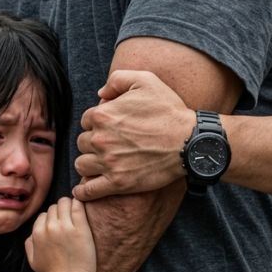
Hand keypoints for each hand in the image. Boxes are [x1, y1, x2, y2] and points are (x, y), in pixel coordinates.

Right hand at [25, 198, 95, 271]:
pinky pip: (78, 206)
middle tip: (69, 219)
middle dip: (61, 210)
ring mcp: (65, 227)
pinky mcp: (80, 229)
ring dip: (70, 205)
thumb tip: (33, 233)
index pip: (44, 214)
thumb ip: (29, 243)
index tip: (60, 224)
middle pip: (55, 206)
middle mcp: (50, 227)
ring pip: (65, 202)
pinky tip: (82, 207)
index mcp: (37, 233)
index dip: (53, 218)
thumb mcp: (32, 260)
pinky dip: (79, 203)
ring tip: (76, 214)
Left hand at [73, 70, 193, 200]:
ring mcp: (109, 163)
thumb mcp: (145, 81)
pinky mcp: (118, 183)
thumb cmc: (169, 110)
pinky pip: (89, 190)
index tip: (111, 127)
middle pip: (82, 142)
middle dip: (93, 142)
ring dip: (89, 163)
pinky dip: (84, 192)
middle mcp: (101, 139)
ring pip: (82, 164)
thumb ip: (117, 80)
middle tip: (110, 144)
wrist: (190, 142)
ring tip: (101, 163)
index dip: (97, 123)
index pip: (86, 120)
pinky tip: (84, 190)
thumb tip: (100, 94)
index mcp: (103, 115)